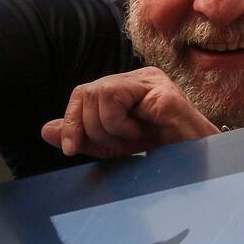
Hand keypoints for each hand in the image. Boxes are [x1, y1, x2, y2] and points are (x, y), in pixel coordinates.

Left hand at [41, 67, 219, 158]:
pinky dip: (123, 125)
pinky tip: (143, 131)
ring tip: (134, 136)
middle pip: (87, 92)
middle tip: (120, 142)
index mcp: (128, 87)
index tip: (71, 150)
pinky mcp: (162, 92)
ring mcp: (152, 81)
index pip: (83, 93)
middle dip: (93, 128)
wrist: (197, 166)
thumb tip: (46, 130)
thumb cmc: (162, 153)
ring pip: (100, 94)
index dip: (71, 121)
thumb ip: (82, 136)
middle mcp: (139, 78)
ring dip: (110, 127)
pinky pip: (119, 100)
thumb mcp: (113, 146)